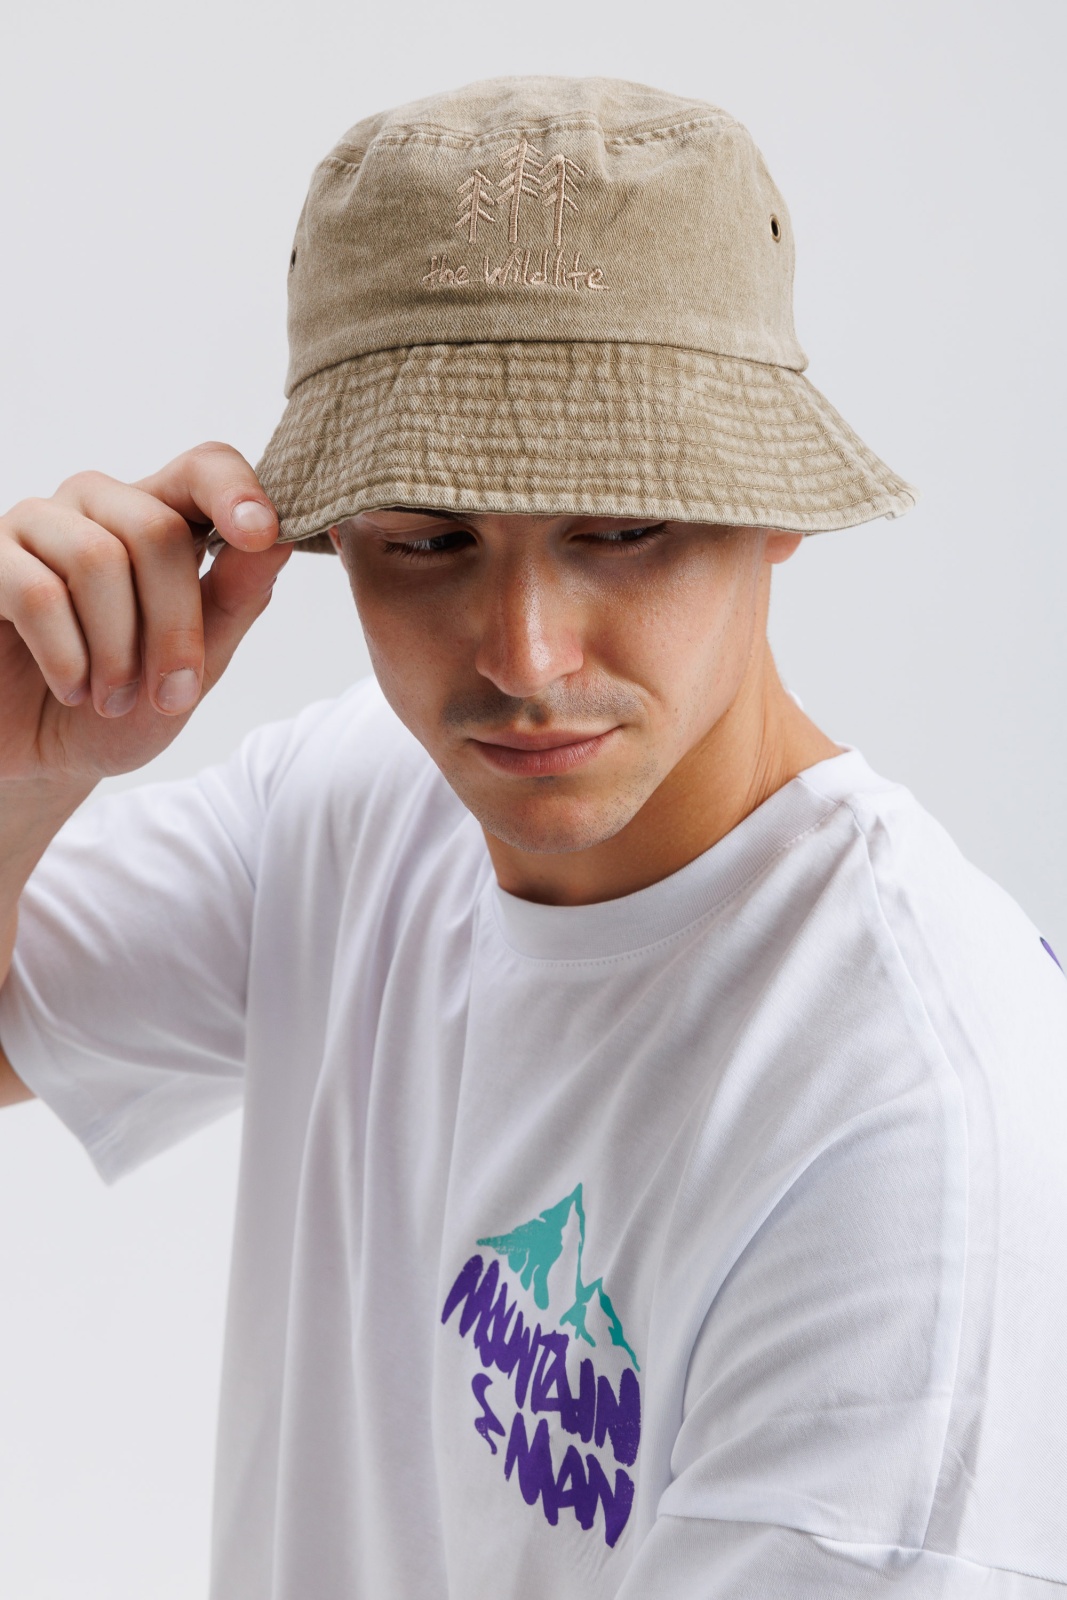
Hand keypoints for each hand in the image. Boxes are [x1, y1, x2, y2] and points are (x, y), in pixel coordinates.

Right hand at [0, 441, 292, 789]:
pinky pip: (37, 592)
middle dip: (176, 625)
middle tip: (171, 694)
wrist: (48, 757)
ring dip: (118, 649)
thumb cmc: (125, 706)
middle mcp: (96, 507)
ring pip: (97, 558)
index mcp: (159, 519)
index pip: (203, 468)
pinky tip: (72, 688)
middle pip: (157, 529)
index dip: (236, 491)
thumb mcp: (196, 666)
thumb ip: (234, 601)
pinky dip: (68, 656)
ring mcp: (35, 526)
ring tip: (113, 699)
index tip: (261, 534)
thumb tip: (277, 541)